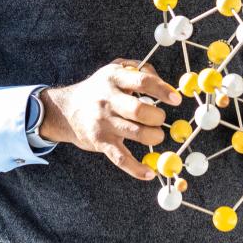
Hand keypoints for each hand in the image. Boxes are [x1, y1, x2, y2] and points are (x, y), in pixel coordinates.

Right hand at [39, 58, 181, 180]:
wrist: (66, 110)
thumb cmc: (99, 88)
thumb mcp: (115, 68)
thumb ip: (140, 69)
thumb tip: (165, 83)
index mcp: (114, 77)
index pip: (142, 81)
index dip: (162, 90)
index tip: (176, 99)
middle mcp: (107, 99)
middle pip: (139, 110)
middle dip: (158, 118)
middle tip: (161, 120)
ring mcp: (103, 122)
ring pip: (136, 133)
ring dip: (154, 137)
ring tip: (156, 135)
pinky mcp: (100, 142)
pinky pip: (121, 158)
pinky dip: (136, 169)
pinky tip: (149, 173)